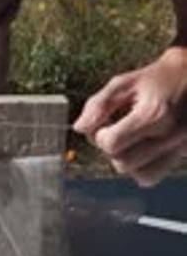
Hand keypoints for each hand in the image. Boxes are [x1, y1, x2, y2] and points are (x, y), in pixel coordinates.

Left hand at [73, 47, 186, 186]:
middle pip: (123, 164)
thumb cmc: (155, 79)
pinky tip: (140, 150)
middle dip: (111, 150)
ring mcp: (179, 147)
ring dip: (126, 162)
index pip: (112, 144)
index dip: (99, 136)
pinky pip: (154, 177)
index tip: (104, 124)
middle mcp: (169, 135)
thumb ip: (99, 104)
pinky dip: (141, 169)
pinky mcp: (183, 154)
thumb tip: (79, 128)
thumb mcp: (124, 82)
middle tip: (115, 131)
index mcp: (153, 114)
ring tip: (128, 141)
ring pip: (140, 176)